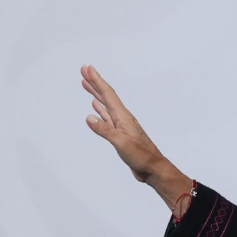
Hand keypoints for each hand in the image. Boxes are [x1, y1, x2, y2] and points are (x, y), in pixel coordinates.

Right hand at [82, 64, 191, 208]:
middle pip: (106, 96)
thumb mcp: (122, 143)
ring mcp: (121, 125)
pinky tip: (96, 107)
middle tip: (83, 70)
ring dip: (95, 94)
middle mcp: (122, 118)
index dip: (97, 80)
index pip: (108, 94)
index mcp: (123, 117)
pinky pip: (107, 116)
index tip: (87, 68)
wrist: (153, 168)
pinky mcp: (120, 134)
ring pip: (105, 105)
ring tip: (86, 84)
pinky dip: (100, 109)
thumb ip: (105, 130)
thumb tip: (89, 116)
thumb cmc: (141, 156)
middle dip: (95, 82)